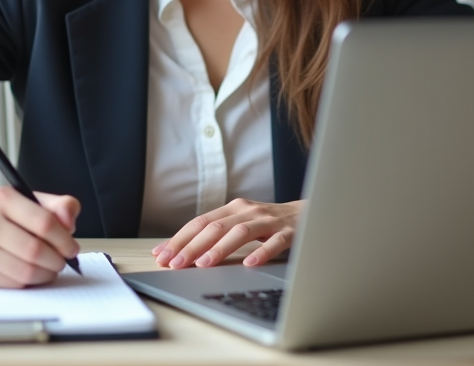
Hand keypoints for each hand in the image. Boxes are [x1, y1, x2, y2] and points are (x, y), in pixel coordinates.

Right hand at [0, 188, 79, 287]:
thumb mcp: (27, 201)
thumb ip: (57, 206)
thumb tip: (70, 222)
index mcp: (2, 198)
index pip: (44, 221)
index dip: (64, 239)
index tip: (71, 247)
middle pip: (35, 250)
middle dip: (57, 260)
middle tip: (62, 261)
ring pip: (25, 271)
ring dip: (46, 274)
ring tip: (50, 269)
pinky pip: (11, 284)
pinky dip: (28, 283)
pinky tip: (31, 275)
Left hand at [152, 199, 302, 268]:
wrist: (311, 213)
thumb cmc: (270, 224)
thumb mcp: (242, 224)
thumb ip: (217, 235)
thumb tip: (181, 252)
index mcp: (234, 208)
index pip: (200, 223)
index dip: (179, 238)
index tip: (161, 255)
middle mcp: (248, 211)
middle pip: (215, 227)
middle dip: (192, 246)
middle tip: (174, 264)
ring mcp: (269, 220)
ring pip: (241, 232)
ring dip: (220, 248)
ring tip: (203, 264)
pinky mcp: (290, 232)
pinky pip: (274, 242)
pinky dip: (262, 252)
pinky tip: (249, 264)